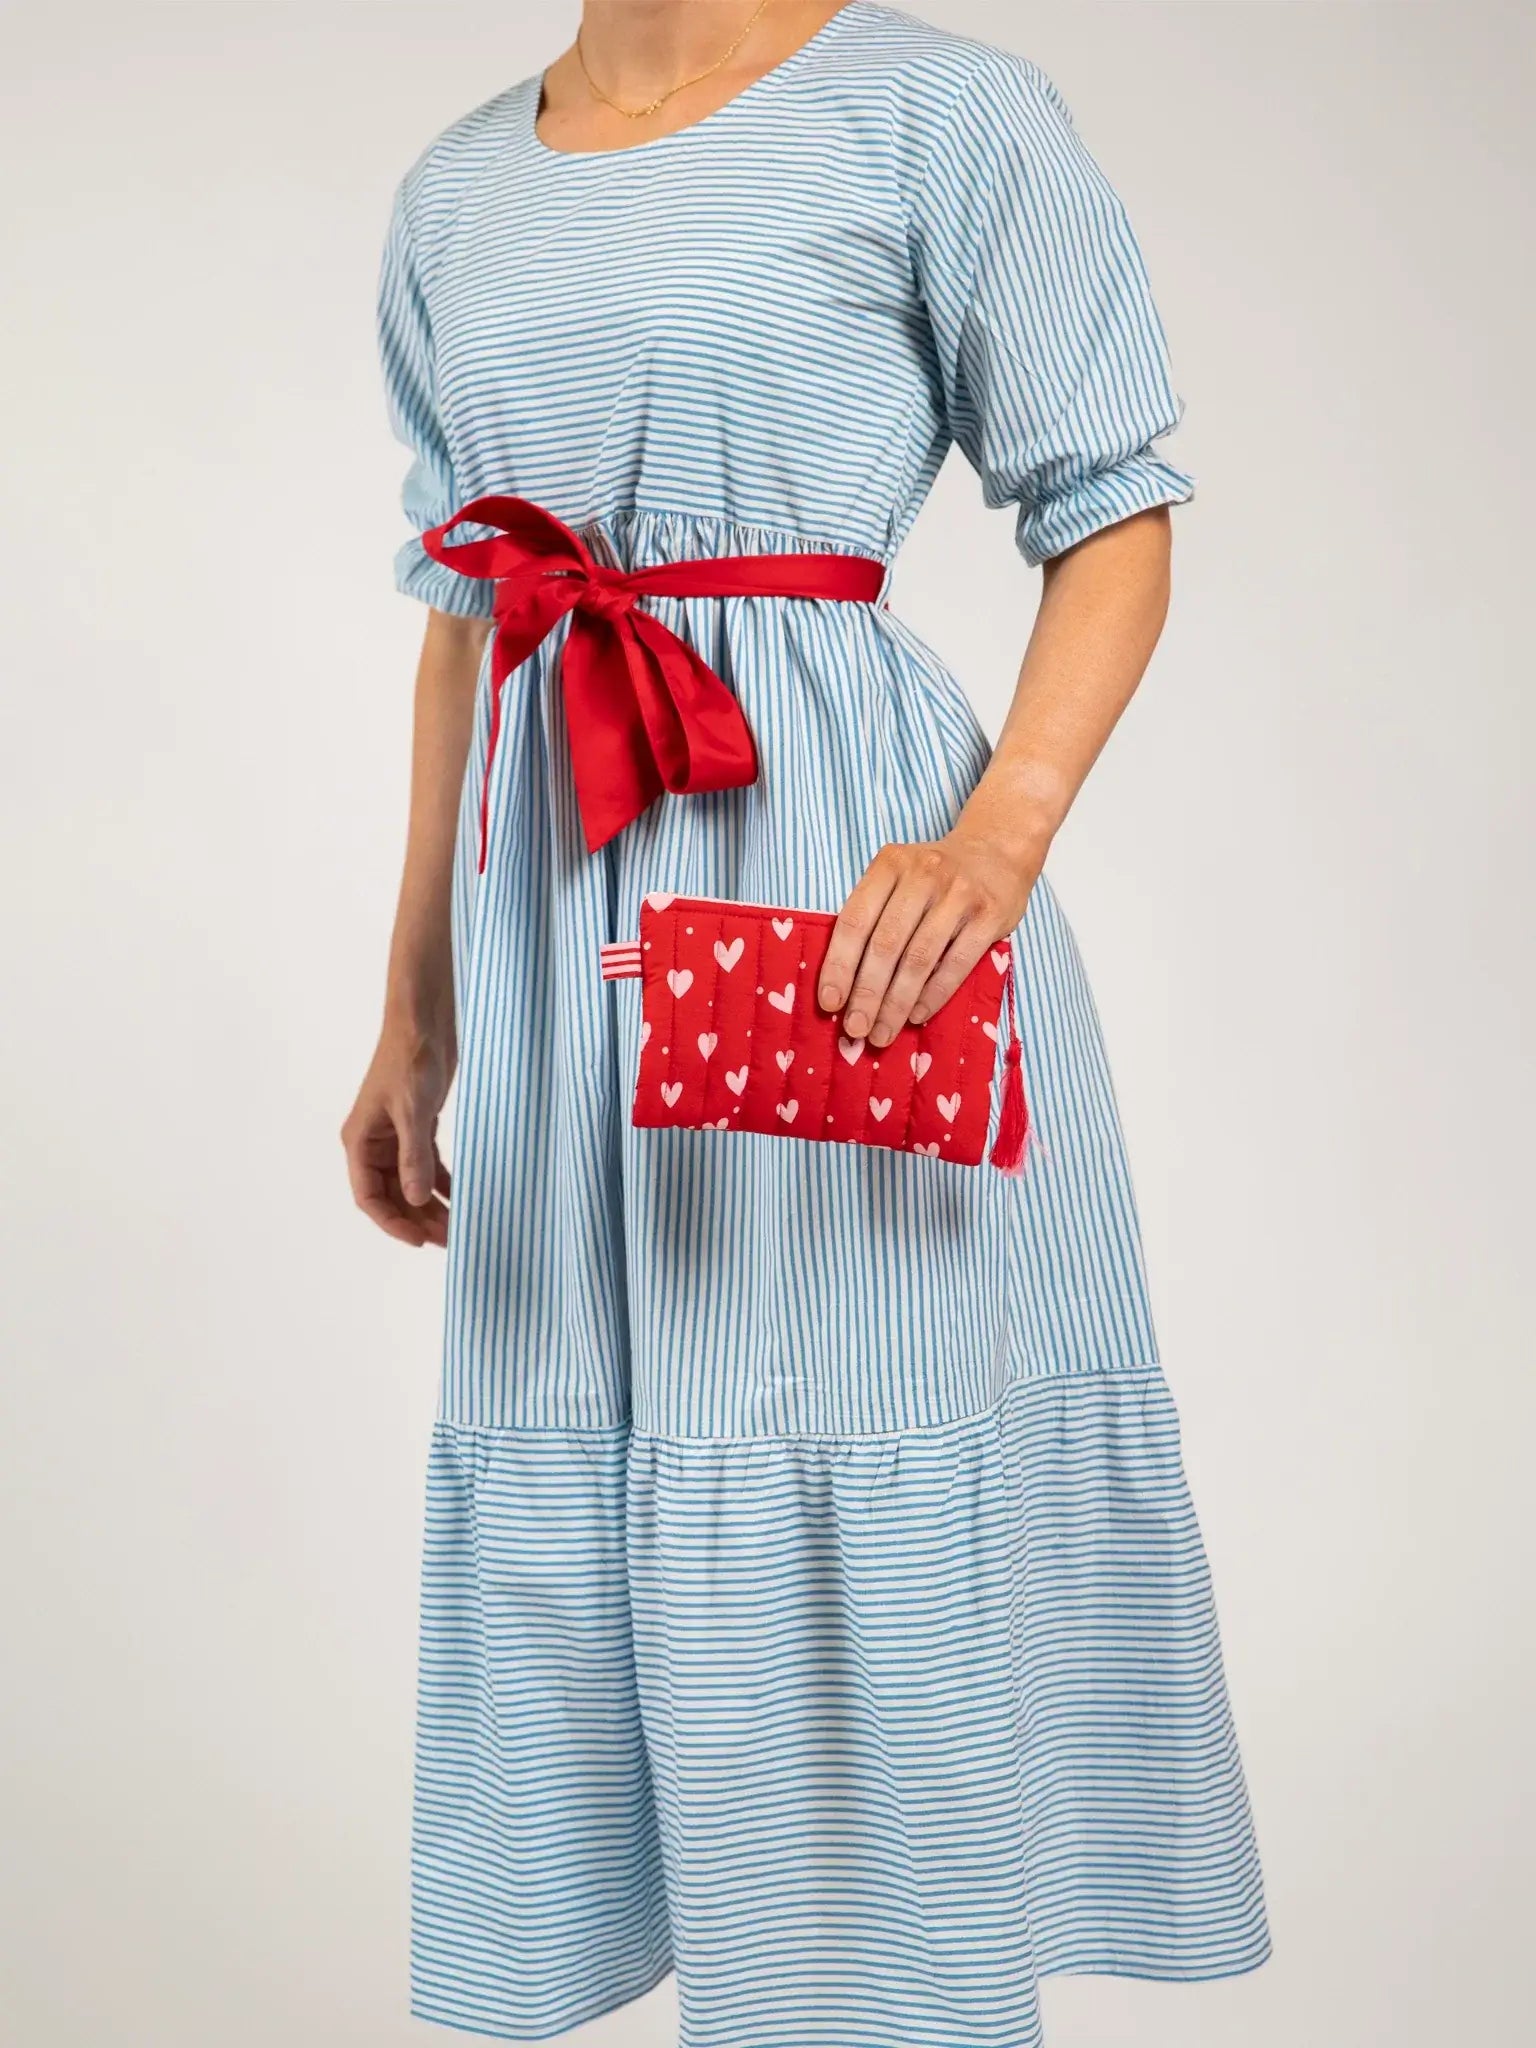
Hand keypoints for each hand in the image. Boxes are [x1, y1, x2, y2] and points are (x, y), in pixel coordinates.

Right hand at [341, 1020, 453, 1247]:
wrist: (424, 1021)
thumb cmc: (410, 1058)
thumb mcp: (413, 1111)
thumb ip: (414, 1157)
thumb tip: (417, 1200)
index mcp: (360, 1141)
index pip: (369, 1196)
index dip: (392, 1222)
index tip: (419, 1240)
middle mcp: (374, 1142)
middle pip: (391, 1194)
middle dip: (417, 1218)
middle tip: (449, 1238)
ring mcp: (396, 1135)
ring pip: (410, 1182)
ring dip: (430, 1205)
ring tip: (457, 1225)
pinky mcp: (418, 1125)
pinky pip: (426, 1164)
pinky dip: (441, 1182)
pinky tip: (460, 1196)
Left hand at [818, 828, 1040, 1045]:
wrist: (996, 851)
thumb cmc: (934, 877)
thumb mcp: (898, 878)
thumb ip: (874, 916)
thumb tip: (844, 983)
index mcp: (890, 864)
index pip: (855, 921)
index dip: (838, 965)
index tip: (829, 1003)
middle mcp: (923, 874)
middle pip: (885, 945)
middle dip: (866, 994)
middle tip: (854, 1030)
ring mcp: (959, 894)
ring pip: (919, 959)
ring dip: (896, 1003)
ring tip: (881, 1034)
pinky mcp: (990, 915)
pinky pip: (957, 964)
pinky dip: (933, 995)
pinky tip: (916, 1016)